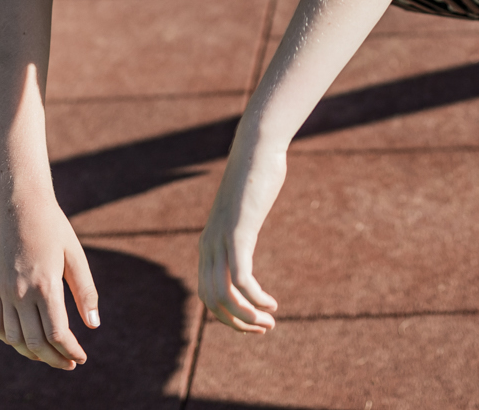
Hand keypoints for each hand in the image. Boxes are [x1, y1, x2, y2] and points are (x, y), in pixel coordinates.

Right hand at [0, 197, 98, 369]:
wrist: (18, 204)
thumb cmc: (53, 227)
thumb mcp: (75, 255)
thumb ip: (85, 291)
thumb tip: (94, 325)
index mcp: (46, 284)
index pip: (57, 334)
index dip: (70, 351)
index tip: (81, 358)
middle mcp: (21, 292)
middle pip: (36, 343)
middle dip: (54, 359)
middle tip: (69, 363)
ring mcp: (3, 291)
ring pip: (14, 339)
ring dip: (32, 354)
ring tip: (50, 356)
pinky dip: (10, 340)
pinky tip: (24, 341)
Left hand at [198, 143, 287, 332]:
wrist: (255, 149)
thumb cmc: (254, 177)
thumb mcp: (243, 210)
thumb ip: (240, 226)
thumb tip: (246, 233)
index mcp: (208, 243)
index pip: (207, 294)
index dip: (228, 316)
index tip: (254, 322)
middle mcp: (209, 245)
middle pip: (212, 301)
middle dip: (238, 323)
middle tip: (264, 329)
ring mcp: (222, 239)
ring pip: (225, 295)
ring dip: (247, 317)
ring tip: (269, 323)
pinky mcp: (239, 233)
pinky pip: (242, 278)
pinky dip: (255, 298)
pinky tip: (271, 304)